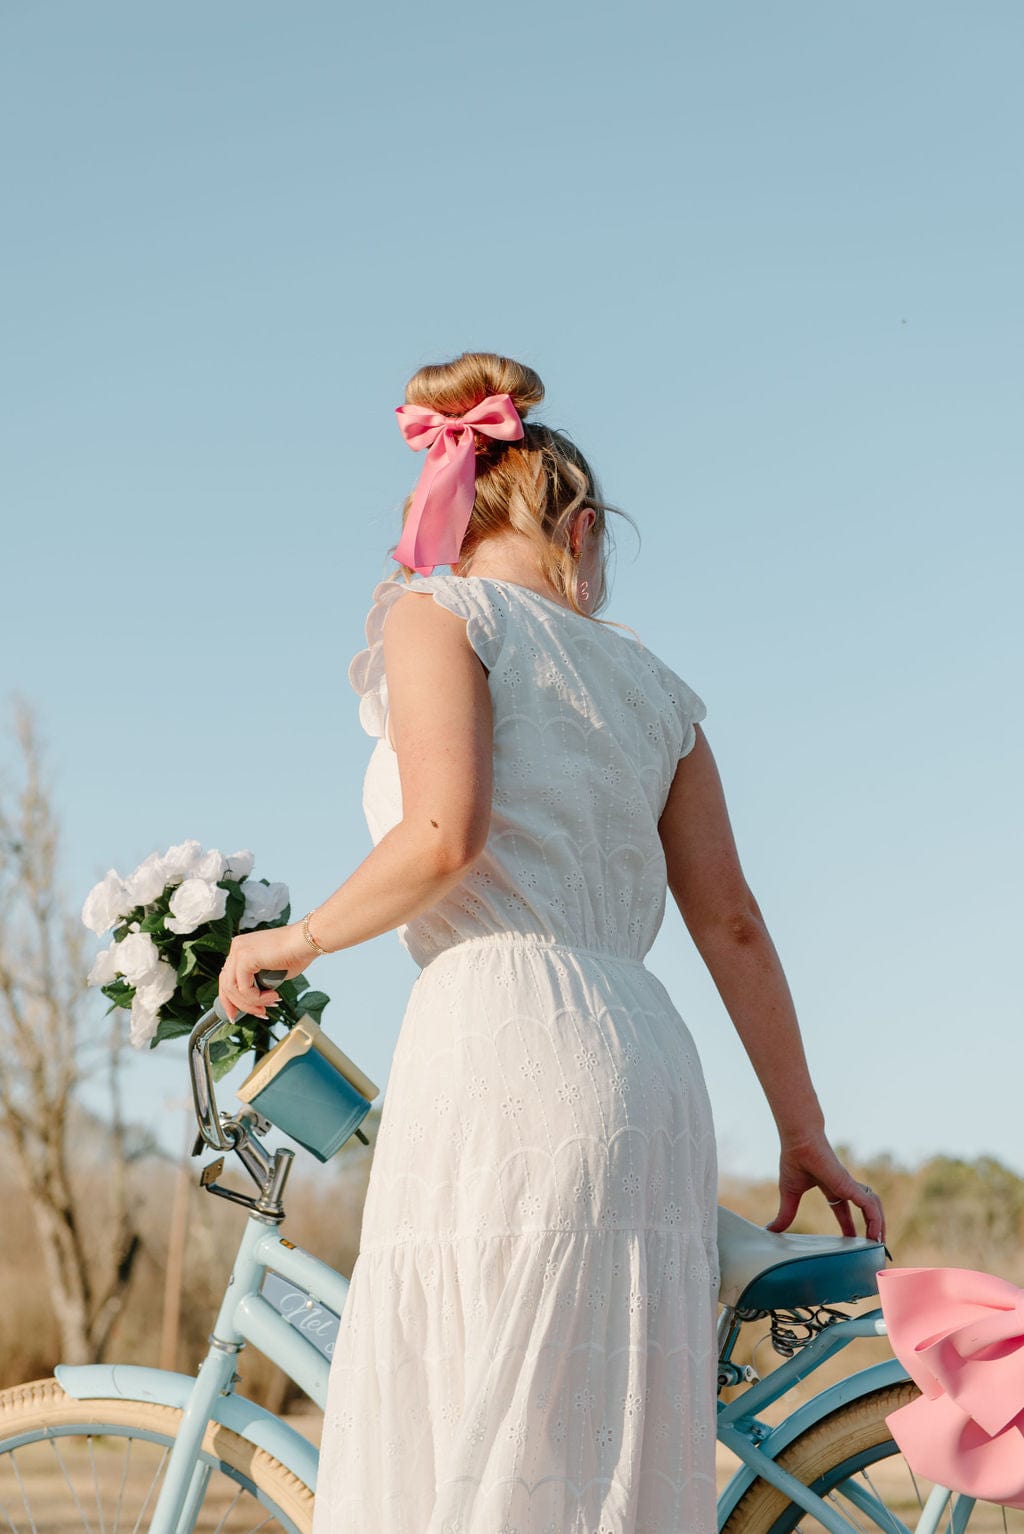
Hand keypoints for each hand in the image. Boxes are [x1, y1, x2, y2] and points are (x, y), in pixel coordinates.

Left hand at [217, 924, 312, 1023]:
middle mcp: (236, 948)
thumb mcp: (271, 972)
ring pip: (233, 990)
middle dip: (240, 1006)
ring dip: (252, 1003)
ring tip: (270, 1004)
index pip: (227, 978)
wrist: (307, 941)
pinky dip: (257, 998)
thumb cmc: (296, 954)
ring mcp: (238, 951)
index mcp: (241, 949)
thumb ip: (258, 983)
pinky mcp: (244, 958)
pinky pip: (244, 989)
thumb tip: (253, 1001)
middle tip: (260, 1014)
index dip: (231, 1000)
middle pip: (225, 985)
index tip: (236, 1016)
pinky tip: (273, 996)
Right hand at [767, 1133, 885, 1243]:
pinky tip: (876, 1236)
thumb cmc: (794, 1159)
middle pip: (865, 1209)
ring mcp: (849, 1186)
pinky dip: (875, 1221)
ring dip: (879, 1225)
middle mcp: (844, 1187)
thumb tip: (770, 1230)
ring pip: (873, 1208)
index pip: (844, 1209)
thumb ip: (785, 1213)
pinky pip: (870, 1207)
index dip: (849, 1225)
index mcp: (831, 1186)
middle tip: (874, 1246)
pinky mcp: (850, 1186)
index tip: (852, 1241)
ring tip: (879, 1245)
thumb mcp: (789, 1193)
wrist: (798, 1140)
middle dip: (871, 1226)